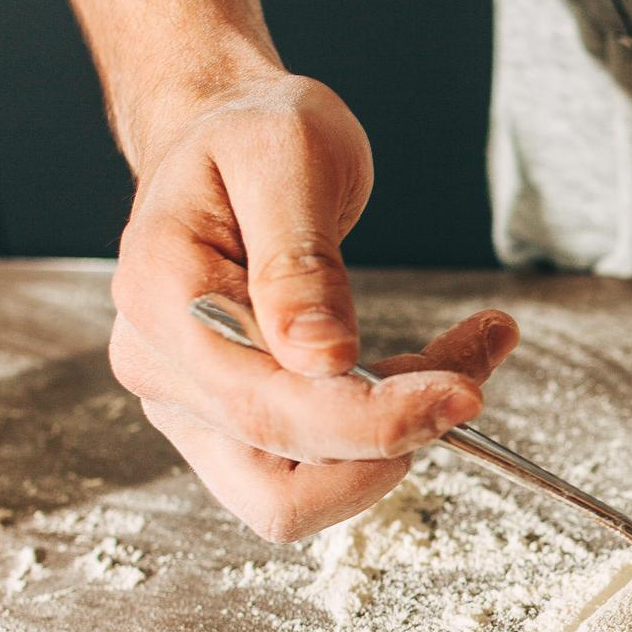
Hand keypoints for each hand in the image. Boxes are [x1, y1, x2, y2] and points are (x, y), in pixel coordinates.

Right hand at [106, 72, 517, 540]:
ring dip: (390, 450)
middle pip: (279, 482)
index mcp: (161, 298)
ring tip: (459, 361)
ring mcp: (190, 408)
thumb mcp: (286, 155)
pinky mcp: (231, 426)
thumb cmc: (250, 135)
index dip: (373, 421)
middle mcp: (161, 370)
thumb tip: (321, 358)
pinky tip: (433, 374)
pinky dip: (380, 441)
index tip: (463, 394)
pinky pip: (311, 471)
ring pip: (296, 496)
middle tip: (470, 375)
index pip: (268, 407)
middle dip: (389, 444)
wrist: (221, 140)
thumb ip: (298, 259)